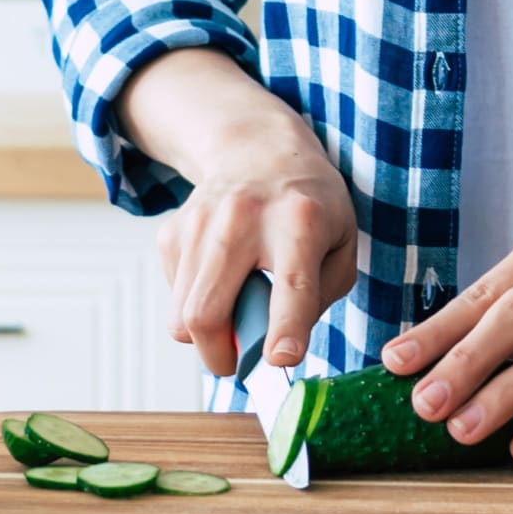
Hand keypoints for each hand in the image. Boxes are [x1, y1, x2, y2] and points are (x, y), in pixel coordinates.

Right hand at [127, 55, 360, 375]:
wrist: (257, 150)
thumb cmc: (309, 207)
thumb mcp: (340, 244)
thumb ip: (317, 297)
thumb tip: (271, 348)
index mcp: (301, 220)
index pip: (292, 283)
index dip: (286, 327)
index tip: (281, 360)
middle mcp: (244, 218)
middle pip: (207, 311)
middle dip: (220, 357)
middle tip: (238, 363)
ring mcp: (199, 222)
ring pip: (183, 315)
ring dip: (207, 336)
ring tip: (235, 313)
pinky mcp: (171, 232)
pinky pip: (175, 297)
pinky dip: (195, 304)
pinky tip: (219, 280)